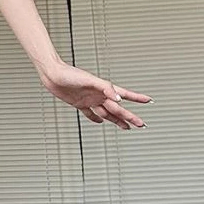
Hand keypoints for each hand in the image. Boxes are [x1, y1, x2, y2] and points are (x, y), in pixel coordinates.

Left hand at [37, 59, 152, 129]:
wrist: (54, 76)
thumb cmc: (70, 75)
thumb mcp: (90, 81)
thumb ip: (105, 88)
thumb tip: (118, 98)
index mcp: (105, 88)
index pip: (125, 95)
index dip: (137, 98)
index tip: (149, 101)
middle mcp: (100, 95)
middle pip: (118, 109)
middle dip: (130, 117)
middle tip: (141, 124)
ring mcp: (91, 100)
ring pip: (107, 113)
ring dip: (117, 121)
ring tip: (126, 127)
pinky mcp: (80, 104)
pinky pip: (90, 114)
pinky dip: (96, 118)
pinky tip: (100, 122)